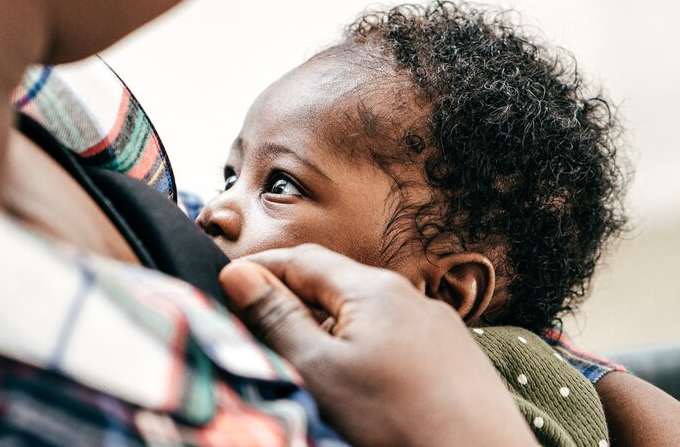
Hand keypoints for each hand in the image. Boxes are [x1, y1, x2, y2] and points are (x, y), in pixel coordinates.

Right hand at [220, 244, 536, 445]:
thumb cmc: (397, 421)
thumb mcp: (320, 370)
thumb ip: (276, 319)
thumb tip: (237, 272)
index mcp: (374, 288)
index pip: (302, 258)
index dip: (259, 269)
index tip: (225, 286)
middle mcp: (411, 297)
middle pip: (334, 288)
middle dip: (291, 306)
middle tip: (252, 334)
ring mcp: (439, 330)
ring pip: (365, 319)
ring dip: (327, 335)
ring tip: (301, 369)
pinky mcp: (454, 363)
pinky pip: (394, 344)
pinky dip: (362, 355)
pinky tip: (355, 389)